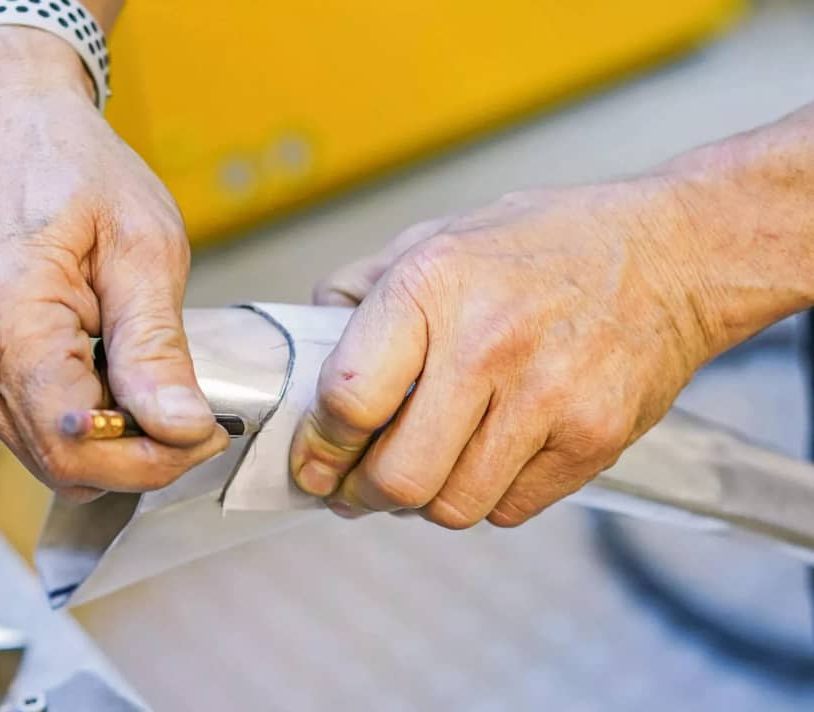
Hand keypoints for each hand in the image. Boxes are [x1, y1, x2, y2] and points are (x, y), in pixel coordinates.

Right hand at [0, 28, 227, 500]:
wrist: (4, 119)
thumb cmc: (73, 164)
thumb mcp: (143, 246)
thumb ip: (156, 348)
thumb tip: (182, 428)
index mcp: (2, 318)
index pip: (78, 445)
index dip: (152, 458)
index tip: (205, 432)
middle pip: (60, 463)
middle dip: (139, 456)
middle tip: (193, 415)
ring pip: (46, 453)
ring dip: (112, 441)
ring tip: (151, 379)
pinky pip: (29, 424)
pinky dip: (83, 420)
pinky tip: (110, 370)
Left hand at [290, 179, 726, 526]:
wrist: (670, 255)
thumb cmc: (544, 246)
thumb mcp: (437, 237)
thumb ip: (361, 289)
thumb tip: (308, 341)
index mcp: (433, 286)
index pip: (347, 399)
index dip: (319, 445)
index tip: (314, 460)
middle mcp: (488, 344)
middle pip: (396, 477)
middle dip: (362, 495)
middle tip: (356, 488)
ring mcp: (547, 397)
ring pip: (452, 508)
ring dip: (425, 501)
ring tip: (427, 469)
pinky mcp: (594, 440)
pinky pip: (510, 510)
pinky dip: (486, 498)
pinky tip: (488, 458)